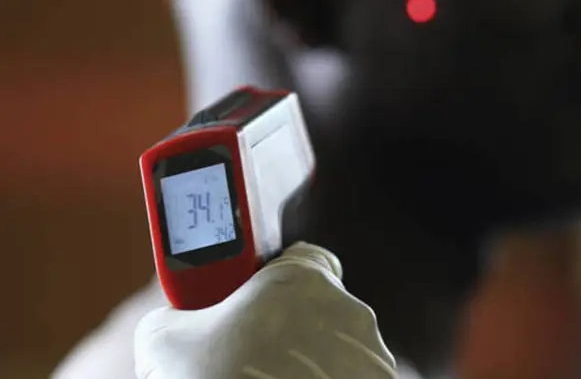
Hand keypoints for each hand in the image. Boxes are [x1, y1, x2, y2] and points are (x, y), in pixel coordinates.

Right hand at [134, 242, 397, 378]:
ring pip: (335, 347)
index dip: (272, 276)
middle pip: (314, 306)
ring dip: (308, 361)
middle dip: (284, 328)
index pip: (302, 256)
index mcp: (302, 277)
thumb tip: (174, 321)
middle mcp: (347, 309)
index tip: (248, 300)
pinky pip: (350, 377)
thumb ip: (177, 312)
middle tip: (245, 355)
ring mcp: (369, 355)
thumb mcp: (168, 340)